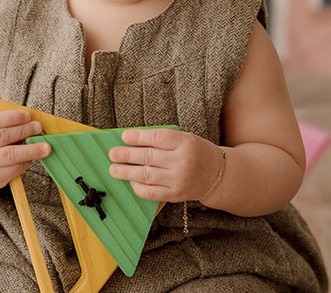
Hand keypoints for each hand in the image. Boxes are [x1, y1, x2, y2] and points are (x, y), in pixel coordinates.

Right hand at [0, 109, 50, 193]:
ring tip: (45, 146)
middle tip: (38, 127)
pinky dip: (26, 162)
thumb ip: (5, 123)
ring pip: (9, 155)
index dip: (12, 117)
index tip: (28, 115)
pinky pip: (14, 169)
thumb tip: (31, 120)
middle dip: (23, 131)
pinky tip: (33, 156)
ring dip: (30, 150)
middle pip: (2, 136)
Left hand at [108, 129, 222, 202]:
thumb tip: (132, 142)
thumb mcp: (184, 139)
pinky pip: (152, 192)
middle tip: (112, 154)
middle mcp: (182, 161)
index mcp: (185, 143)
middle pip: (148, 157)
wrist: (218, 174)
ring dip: (127, 172)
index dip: (138, 137)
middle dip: (127, 155)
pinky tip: (131, 181)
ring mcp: (179, 180)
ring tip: (114, 169)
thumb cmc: (196, 152)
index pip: (157, 138)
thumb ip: (162, 140)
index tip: (123, 136)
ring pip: (147, 175)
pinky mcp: (176, 195)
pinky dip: (139, 187)